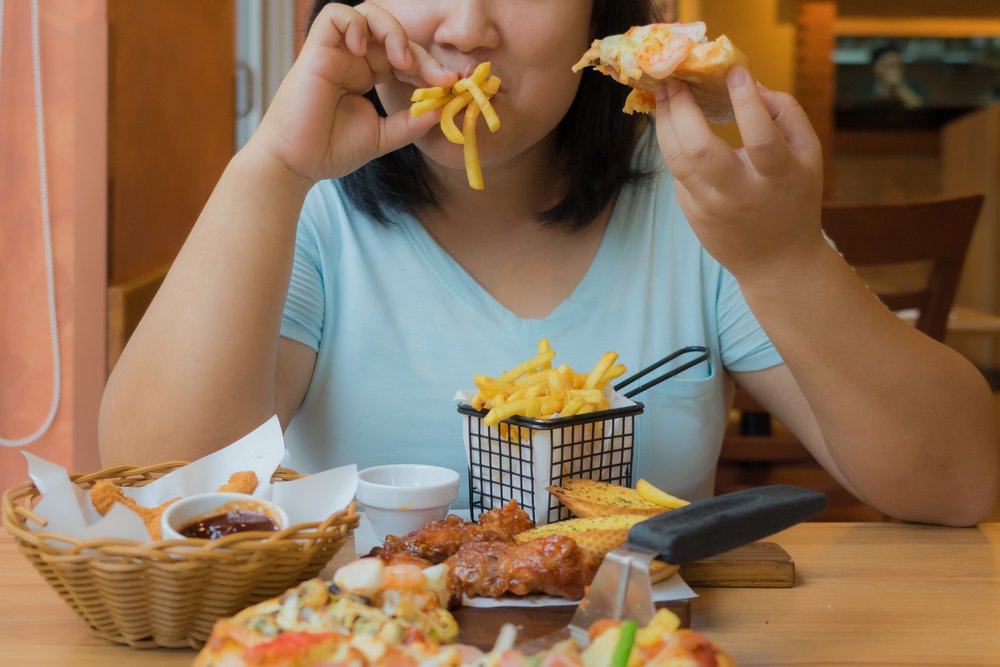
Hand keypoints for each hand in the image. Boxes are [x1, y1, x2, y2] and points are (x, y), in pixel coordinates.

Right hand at [247, 2, 455, 184]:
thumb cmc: (331, 150)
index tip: (450, 86)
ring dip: (392, 31)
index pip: (405, 58)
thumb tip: (442, 109)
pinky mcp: (316, 51)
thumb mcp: (383, 137)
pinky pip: (335, 16)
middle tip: (440, 78)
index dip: (429, 68)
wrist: (297, 164)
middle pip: (393, 37)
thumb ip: (411, 123)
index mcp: (367, 76)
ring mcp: (336, 53)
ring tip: (401, 61)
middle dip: (422, 55)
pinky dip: (355, 24)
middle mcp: (353, 60)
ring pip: (367, 15)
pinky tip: (364, 51)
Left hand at [653, 66, 824, 281]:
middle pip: (700, 150)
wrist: (776, 262)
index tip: (733, 72)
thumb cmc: (795, 199)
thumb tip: (752, 84)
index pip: (760, 138)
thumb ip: (787, 114)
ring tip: (663, 94)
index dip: (746, 103)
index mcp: (777, 178)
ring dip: (664, 122)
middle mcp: (739, 194)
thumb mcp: (809, 155)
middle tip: (675, 79)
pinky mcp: (691, 212)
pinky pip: (677, 172)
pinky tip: (671, 122)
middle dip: (682, 109)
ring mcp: (710, 206)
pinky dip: (672, 143)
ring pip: (676, 160)